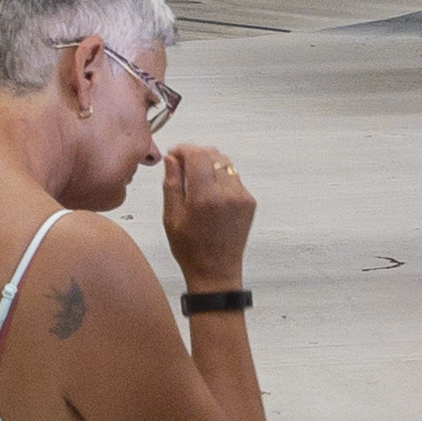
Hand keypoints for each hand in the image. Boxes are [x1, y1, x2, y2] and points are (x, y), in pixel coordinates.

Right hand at [154, 137, 257, 291]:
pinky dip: (220, 177)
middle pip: (213, 154)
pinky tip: (210, 192)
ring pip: (225, 163)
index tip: (174, 154)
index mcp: (205, 197)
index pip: (197, 154)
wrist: (216, 271)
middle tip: (182, 164)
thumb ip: (172, 183)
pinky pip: (233, 177)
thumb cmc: (191, 249)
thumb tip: (172, 159)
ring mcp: (241, 197)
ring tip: (195, 180)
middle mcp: (227, 194)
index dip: (183, 149)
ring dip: (209, 164)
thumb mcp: (171, 216)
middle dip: (195, 154)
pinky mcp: (249, 202)